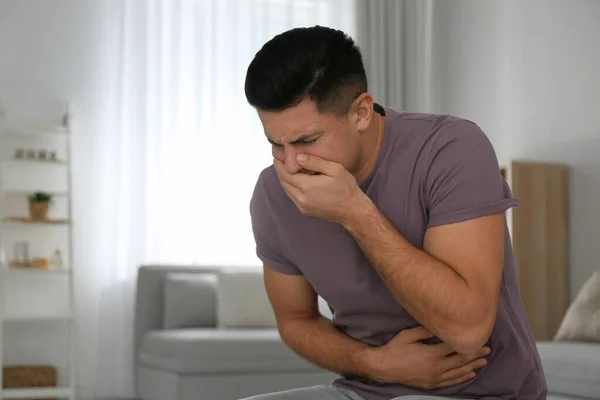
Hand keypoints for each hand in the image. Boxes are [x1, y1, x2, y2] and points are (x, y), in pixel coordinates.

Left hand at [273, 154, 365, 222]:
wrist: (353, 210)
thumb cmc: (346, 187)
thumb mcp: (334, 169)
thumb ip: (315, 162)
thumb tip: (298, 157)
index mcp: (307, 186)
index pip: (285, 172)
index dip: (279, 162)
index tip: (277, 153)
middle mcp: (302, 198)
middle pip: (283, 181)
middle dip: (280, 169)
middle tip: (279, 158)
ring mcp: (302, 206)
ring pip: (286, 189)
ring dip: (284, 178)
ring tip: (285, 167)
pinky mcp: (305, 211)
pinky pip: (292, 196)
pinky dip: (290, 186)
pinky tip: (295, 179)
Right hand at [365, 326, 489, 389]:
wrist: (384, 367)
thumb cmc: (395, 348)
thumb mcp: (408, 335)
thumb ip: (425, 330)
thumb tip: (440, 323)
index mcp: (432, 354)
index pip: (455, 347)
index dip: (468, 343)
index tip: (478, 337)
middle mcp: (437, 368)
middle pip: (460, 361)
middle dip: (475, 355)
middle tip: (488, 349)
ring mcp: (435, 378)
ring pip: (458, 373)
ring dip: (472, 367)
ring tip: (484, 362)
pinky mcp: (432, 384)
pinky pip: (451, 382)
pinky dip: (462, 377)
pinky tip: (469, 374)